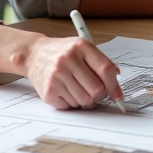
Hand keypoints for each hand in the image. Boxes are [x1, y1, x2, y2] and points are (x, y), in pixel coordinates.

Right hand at [0, 25, 125, 109]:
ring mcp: (57, 76)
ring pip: (84, 101)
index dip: (115, 86)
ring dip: (84, 99)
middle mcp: (68, 60)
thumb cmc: (62, 52)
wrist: (33, 54)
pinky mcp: (48, 91)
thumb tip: (116, 82)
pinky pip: (70, 106)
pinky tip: (65, 90)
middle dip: (99, 95)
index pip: (105, 69)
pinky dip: (71, 102)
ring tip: (76, 88)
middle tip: (93, 91)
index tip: (118, 97)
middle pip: (97, 90)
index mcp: (81, 47)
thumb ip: (101, 62)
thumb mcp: (82, 48)